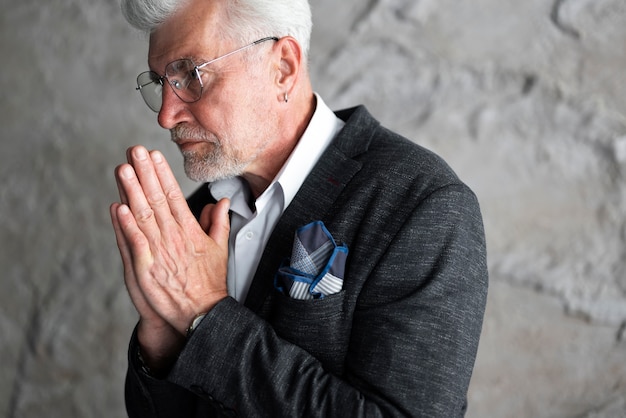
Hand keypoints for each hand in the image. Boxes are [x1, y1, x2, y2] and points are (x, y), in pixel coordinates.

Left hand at [110, 146, 229, 362]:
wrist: (202, 313)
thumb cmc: (209, 282)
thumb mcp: (220, 249)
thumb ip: (219, 222)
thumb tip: (221, 201)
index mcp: (190, 231)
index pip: (174, 195)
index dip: (162, 174)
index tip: (154, 156)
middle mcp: (174, 237)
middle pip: (157, 199)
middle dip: (145, 173)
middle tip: (134, 151)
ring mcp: (159, 252)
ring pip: (143, 215)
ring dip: (131, 191)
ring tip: (123, 169)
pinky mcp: (147, 268)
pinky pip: (135, 242)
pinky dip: (126, 225)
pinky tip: (118, 207)